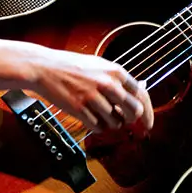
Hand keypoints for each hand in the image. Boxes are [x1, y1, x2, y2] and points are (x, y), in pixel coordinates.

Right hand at [30, 48, 154, 131]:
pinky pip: (99, 127)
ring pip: (116, 122)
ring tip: (100, 113)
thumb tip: (139, 91)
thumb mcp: (99, 65)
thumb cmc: (71, 65)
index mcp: (115, 71)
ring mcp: (94, 97)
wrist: (44, 67)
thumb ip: (118, 79)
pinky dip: (97, 126)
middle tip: (123, 119)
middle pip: (134, 112)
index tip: (147, 122)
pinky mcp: (80, 109)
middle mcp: (108, 84)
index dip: (147, 112)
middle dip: (130, 119)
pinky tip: (90, 117)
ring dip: (111, 123)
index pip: (142, 95)